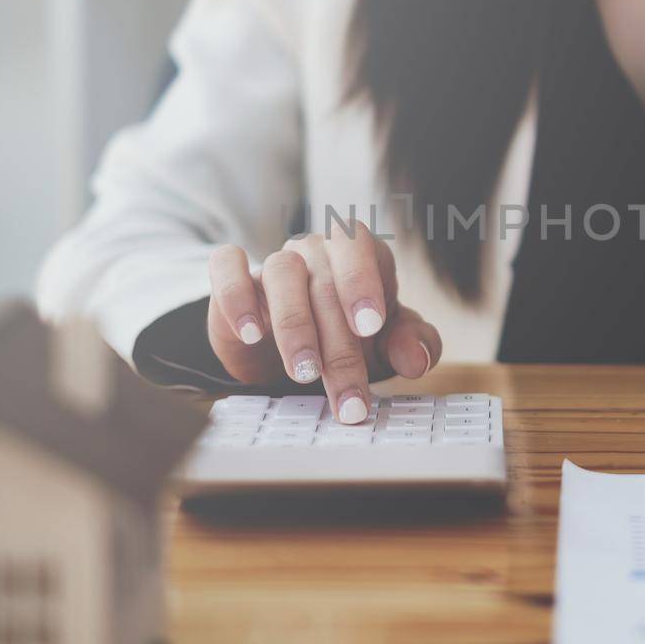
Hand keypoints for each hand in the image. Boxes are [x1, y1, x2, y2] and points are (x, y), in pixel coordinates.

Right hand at [204, 220, 441, 423]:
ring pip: (282, 273)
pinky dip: (236, 295)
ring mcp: (274, 262)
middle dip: (339, 346)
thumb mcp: (386, 345)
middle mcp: (316, 251)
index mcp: (358, 254)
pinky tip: (250, 333)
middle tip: (347, 395)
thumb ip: (412, 344)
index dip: (363, 282)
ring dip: (294, 326)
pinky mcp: (232, 278)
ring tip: (304, 373)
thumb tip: (417, 359)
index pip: (360, 248)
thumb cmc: (348, 336)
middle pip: (325, 283)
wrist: (290, 348)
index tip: (368, 327)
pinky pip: (227, 266)